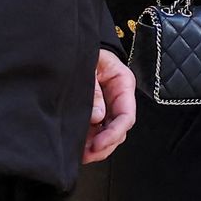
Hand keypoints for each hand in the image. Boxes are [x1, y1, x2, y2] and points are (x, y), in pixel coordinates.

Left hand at [83, 49, 135, 163]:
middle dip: (105, 145)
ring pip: (109, 134)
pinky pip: (97, 132)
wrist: (74, 46)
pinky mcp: (96, 112)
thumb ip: (94, 90)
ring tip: (81, 154)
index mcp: (123, 83)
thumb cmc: (86, 52)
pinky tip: (79, 147)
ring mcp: (108, 106)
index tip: (98, 144)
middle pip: (119, 129)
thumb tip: (98, 117)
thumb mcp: (91, 65)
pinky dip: (89, 142)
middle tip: (87, 154)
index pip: (126, 115)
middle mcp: (118, 98)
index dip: (114, 133)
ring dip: (97, 147)